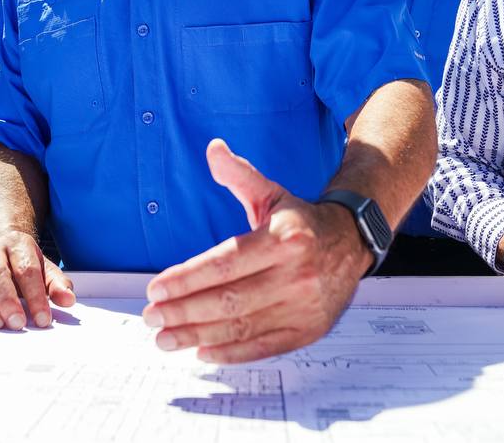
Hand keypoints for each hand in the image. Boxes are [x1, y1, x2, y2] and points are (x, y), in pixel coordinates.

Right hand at [0, 231, 74, 329]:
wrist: (0, 241)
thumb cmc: (23, 261)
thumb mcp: (45, 269)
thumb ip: (57, 285)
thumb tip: (68, 300)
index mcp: (17, 244)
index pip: (26, 269)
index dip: (35, 296)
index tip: (42, 319)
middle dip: (7, 300)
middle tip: (17, 323)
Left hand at [141, 138, 373, 363]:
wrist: (351, 243)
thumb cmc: (301, 221)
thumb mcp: (272, 193)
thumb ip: (239, 175)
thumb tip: (213, 150)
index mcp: (284, 238)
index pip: (225, 263)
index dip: (187, 279)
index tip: (156, 289)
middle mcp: (296, 273)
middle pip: (229, 299)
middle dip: (184, 311)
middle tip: (152, 317)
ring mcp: (304, 305)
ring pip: (242, 326)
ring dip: (198, 335)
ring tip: (165, 337)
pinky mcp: (309, 329)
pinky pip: (264, 346)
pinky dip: (231, 353)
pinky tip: (201, 350)